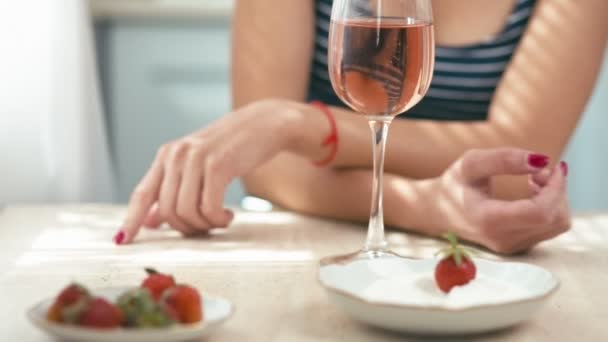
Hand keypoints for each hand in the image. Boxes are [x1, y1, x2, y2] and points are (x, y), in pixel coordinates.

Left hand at [114, 99, 302, 243]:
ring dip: (204, 225)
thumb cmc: (233, 148)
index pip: (142, 193)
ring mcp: (195, 158)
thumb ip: (175, 191)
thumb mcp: (199, 166)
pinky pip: (208, 207)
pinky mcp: (217, 165)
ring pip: (186, 212)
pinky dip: (217, 219)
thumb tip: (152, 222)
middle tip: (206, 227)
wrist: (265, 125)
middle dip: (187, 228)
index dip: (131, 219)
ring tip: (219, 220)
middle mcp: (176, 155)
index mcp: (167, 155)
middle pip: (168, 211)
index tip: (123, 241)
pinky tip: (228, 216)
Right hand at [436, 148, 569, 253]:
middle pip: (556, 219)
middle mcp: (504, 239)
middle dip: (557, 190)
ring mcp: (512, 246)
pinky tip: (532, 193)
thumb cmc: (453, 184)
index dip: (556, 187)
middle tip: (538, 170)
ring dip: (555, 198)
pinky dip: (550, 206)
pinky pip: (550, 227)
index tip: (551, 165)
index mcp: (490, 220)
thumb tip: (542, 160)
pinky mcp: (519, 246)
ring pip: (558, 224)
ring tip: (534, 180)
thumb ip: (504, 159)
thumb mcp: (470, 163)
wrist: (437, 212)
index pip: (541, 212)